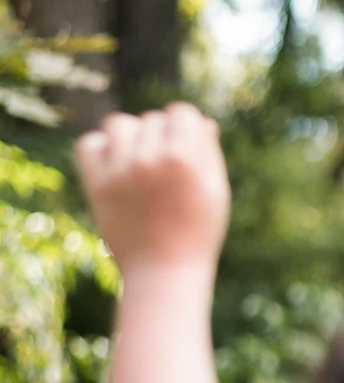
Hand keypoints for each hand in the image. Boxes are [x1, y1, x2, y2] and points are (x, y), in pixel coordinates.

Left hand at [75, 105, 229, 281]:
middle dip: (161, 135)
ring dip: (130, 136)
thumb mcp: (215, 191)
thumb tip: (202, 122)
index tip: (187, 141)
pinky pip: (89, 144)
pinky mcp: (97, 183)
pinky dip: (101, 148)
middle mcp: (150, 158)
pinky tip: (116, 164)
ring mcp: (120, 170)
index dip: (186, 125)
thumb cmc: (198, 231)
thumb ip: (209, 153)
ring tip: (139, 159)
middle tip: (167, 165)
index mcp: (186, 158)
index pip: (182, 113)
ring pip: (119, 124)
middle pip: (151, 119)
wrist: (164, 269)